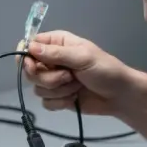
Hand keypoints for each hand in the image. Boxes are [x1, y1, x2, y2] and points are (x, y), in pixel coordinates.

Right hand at [19, 30, 142, 115]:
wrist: (120, 96)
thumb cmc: (105, 70)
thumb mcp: (82, 57)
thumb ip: (55, 54)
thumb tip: (29, 47)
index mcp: (56, 43)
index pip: (29, 46)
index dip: (27, 57)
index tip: (33, 65)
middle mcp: (51, 60)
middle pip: (29, 70)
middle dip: (48, 78)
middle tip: (68, 77)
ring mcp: (53, 80)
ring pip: (38, 88)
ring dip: (58, 90)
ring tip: (77, 86)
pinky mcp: (57, 97)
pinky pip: (45, 102)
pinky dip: (60, 102)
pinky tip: (74, 98)